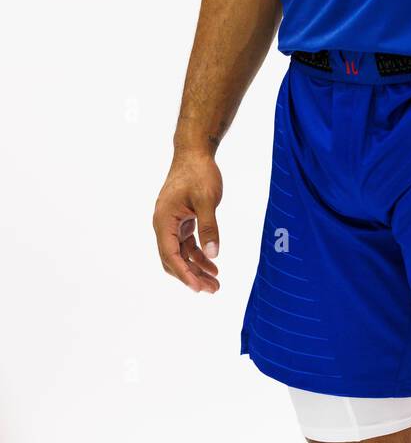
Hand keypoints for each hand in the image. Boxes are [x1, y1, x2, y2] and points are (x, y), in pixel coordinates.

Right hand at [153, 149, 222, 292]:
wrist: (195, 152)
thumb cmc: (199, 172)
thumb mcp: (207, 199)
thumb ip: (209, 227)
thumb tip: (212, 254)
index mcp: (164, 220)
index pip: (170, 255)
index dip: (184, 274)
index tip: (198, 288)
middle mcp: (163, 224)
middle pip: (173, 259)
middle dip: (191, 276)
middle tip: (212, 289)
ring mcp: (171, 223)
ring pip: (180, 254)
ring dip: (196, 268)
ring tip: (215, 282)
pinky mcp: (181, 219)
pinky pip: (186, 244)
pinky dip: (198, 254)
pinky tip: (212, 264)